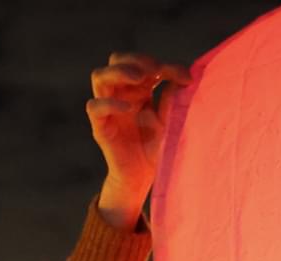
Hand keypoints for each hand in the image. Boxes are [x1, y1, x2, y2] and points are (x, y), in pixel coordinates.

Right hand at [87, 54, 189, 230]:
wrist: (142, 179)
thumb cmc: (155, 150)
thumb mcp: (168, 123)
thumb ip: (172, 101)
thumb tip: (185, 77)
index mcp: (137, 91)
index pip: (141, 65)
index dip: (161, 65)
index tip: (184, 76)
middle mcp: (120, 95)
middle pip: (116, 60)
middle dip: (135, 60)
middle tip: (154, 70)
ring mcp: (107, 109)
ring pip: (99, 76)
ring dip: (119, 72)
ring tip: (140, 78)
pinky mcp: (100, 126)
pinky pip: (95, 106)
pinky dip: (110, 102)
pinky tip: (130, 107)